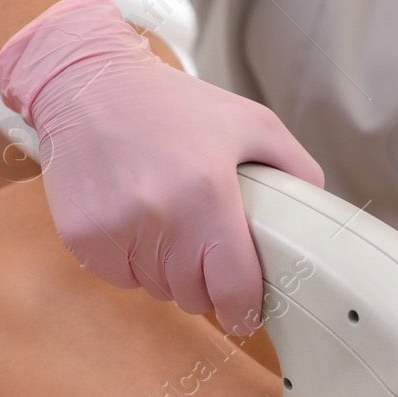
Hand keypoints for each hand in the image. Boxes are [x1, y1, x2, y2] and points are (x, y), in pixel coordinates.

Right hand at [0, 0, 323, 335]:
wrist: (89, 83)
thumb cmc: (172, 104)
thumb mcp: (249, 121)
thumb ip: (294, 165)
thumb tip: (314, 212)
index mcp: (208, 193)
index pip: (232, 288)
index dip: (244, 310)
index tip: (246, 312)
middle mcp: (161, 216)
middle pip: (194, 296)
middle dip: (204, 282)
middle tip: (202, 245)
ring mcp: (117, 230)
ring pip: (156, 289)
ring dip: (167, 271)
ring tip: (165, 222)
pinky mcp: (83, 237)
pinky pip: (120, 278)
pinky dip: (131, 262)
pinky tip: (132, 221)